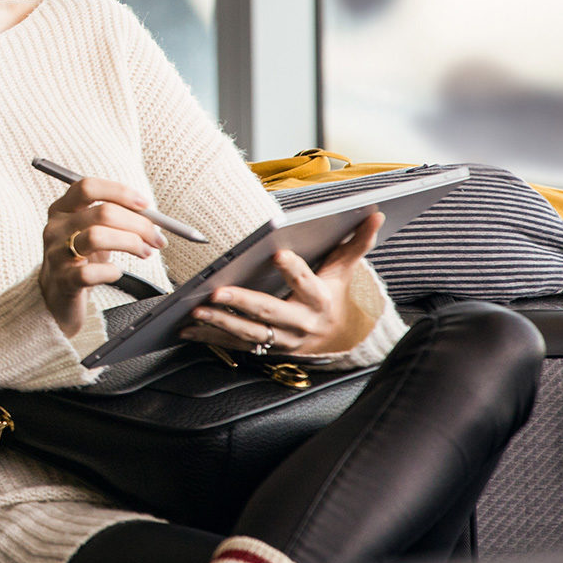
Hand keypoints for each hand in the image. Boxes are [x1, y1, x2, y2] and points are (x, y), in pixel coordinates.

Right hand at [39, 176, 167, 337]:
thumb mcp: (91, 230)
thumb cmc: (81, 258)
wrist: (57, 294)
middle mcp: (56, 228)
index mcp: (62, 209)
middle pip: (102, 212)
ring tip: (145, 252)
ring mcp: (56, 254)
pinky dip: (111, 271)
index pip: (88, 187)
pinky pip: (90, 273)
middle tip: (156, 237)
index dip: (119, 192)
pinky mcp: (63, 280)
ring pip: (96, 237)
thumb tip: (151, 216)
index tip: (145, 204)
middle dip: (138, 224)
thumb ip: (114, 218)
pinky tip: (116, 272)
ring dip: (130, 243)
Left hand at [180, 212, 382, 355]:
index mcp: (320, 299)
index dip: (293, 270)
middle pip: (270, 312)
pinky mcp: (264, 349)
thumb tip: (376, 213)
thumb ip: (357, 242)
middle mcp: (301, 323)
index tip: (277, 252)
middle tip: (216, 291)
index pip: (306, 282)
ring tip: (195, 311)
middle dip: (242, 303)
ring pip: (249, 334)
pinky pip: (234, 346)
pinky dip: (209, 339)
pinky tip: (186, 330)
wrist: (336, 336)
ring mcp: (281, 340)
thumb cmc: (332, 292)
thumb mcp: (344, 268)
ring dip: (220, 324)